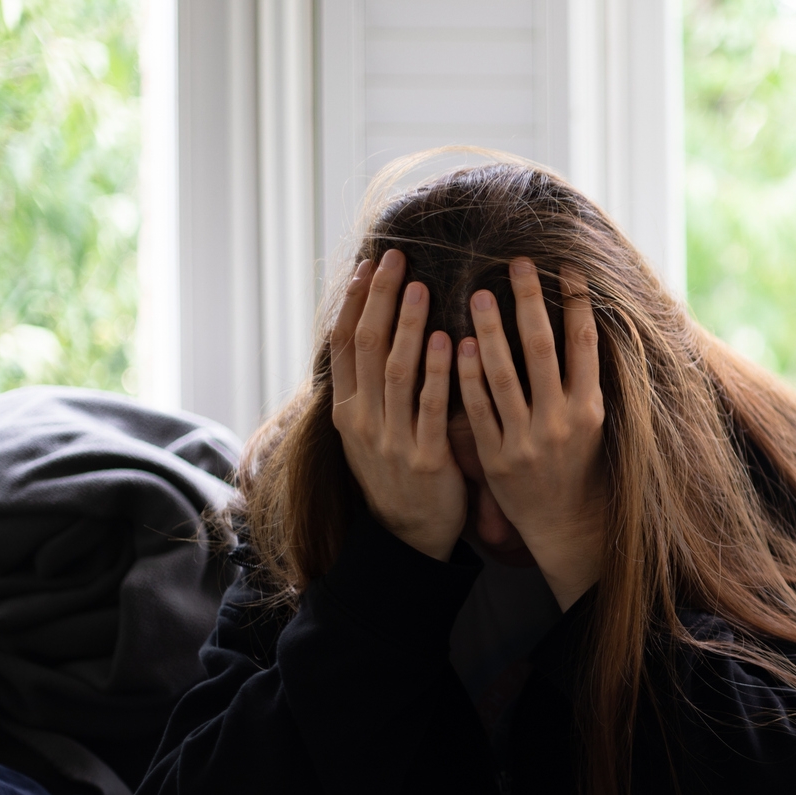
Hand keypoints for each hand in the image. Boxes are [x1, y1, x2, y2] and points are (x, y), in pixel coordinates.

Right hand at [330, 250, 466, 561]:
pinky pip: (432, 407)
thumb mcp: (370, 429)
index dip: (357, 302)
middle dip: (382, 299)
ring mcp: (391, 439)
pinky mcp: (425, 458)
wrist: (408, 535)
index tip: (371, 265)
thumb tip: (373, 332)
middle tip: (398, 258)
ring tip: (421, 287)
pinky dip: (440, 372)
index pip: (344, 343)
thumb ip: (371, 387)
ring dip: (409, 326)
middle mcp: (362, 420)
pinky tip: (451, 340)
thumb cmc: (396, 472)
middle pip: (367, 347)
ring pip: (396, 371)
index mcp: (346, 410)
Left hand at [456, 259, 605, 609]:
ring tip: (479, 294)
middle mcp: (561, 421)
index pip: (585, 343)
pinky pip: (478, 408)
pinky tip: (457, 345)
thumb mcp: (594, 419)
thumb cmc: (580, 461)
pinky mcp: (495, 456)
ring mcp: (526, 439)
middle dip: (530, 302)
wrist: (566, 522)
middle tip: (516, 262)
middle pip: (543, 349)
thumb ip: (584, 375)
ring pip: (505, 375)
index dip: (577, 301)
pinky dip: (468, 376)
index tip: (565, 265)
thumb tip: (585, 319)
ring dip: (491, 331)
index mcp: (590, 408)